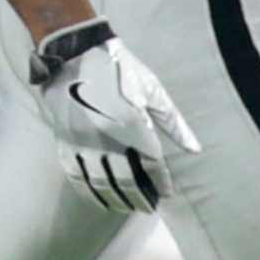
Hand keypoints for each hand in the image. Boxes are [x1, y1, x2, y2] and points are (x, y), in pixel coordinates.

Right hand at [29, 16, 199, 211]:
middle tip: (148, 207)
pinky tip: (99, 197)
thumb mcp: (153, 90)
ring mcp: (82, 141)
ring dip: (115, 198)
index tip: (166, 192)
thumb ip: (173, 123)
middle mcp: (107, 136)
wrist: (74, 52)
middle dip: (139, 197)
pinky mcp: (64, 140)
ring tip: (127, 207)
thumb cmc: (119, 69)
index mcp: (133, 122)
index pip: (152, 163)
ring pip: (100, 182)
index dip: (161, 181)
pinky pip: (76, 175)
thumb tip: (194, 149)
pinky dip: (88, 190)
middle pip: (126, 179)